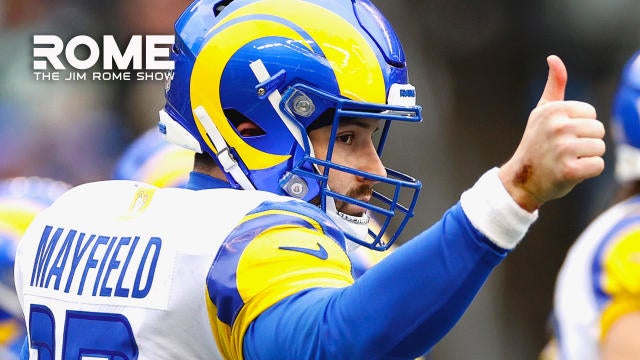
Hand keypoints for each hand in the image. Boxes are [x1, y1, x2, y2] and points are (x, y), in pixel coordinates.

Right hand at [498, 55, 604, 211]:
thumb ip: (554, 86)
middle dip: (586, 142)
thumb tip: (554, 58)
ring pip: (599, 148)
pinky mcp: (569, 170)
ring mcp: (563, 149)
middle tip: (563, 151)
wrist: (522, 179)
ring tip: (565, 160)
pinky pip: (598, 166)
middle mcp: (557, 127)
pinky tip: (569, 172)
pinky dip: (587, 172)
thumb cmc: (536, 143)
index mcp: (553, 110)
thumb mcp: (541, 112)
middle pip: (598, 130)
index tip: (560, 135)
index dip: (580, 126)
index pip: (591, 114)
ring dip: (586, 157)